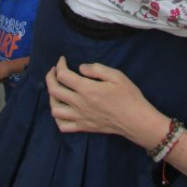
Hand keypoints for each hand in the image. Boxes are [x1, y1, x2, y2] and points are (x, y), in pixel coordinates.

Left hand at [46, 56, 162, 145]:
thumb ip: (97, 69)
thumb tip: (80, 68)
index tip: (63, 59)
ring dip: (51, 97)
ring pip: (55, 109)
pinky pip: (62, 126)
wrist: (135, 120)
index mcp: (87, 89)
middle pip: (54, 91)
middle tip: (54, 71)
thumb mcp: (116, 76)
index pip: (63, 76)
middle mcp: (79, 104)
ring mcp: (80, 117)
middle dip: (50, 77)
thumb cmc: (128, 96)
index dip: (60, 65)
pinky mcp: (83, 127)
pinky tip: (62, 110)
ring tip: (57, 90)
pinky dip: (57, 118)